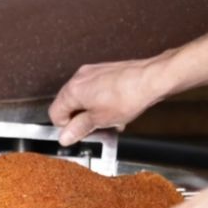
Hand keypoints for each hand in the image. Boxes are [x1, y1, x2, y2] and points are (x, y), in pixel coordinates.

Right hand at [49, 51, 177, 146]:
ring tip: (107, 121)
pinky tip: (115, 111)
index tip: (77, 134)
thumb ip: (78, 129)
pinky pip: (96, 90)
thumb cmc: (128, 96)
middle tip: (93, 130)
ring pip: (83, 97)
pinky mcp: (105, 71)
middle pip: (69, 104)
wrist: (152, 79)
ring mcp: (92, 72)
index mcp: (72, 90)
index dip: (65, 127)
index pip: (55, 113)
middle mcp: (79, 77)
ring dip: (92, 112)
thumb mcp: (99, 120)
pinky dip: (101, 102)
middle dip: (80, 119)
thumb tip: (65, 136)